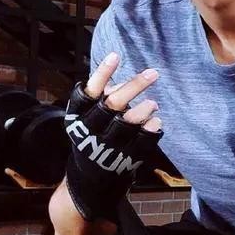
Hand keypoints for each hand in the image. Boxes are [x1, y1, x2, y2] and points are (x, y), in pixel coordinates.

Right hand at [64, 52, 162, 221]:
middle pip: (112, 104)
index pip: (89, 90)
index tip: (116, 55)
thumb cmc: (92, 134)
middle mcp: (89, 130)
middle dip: (134, 86)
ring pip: (126, 124)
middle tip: (154, 73)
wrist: (90, 179)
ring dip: (143, 110)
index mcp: (77, 115)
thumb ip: (102, 97)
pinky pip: (141, 143)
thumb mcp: (87, 117)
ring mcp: (106, 146)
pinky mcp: (123, 159)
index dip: (102, 73)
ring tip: (153, 102)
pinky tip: (157, 120)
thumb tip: (124, 80)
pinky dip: (151, 130)